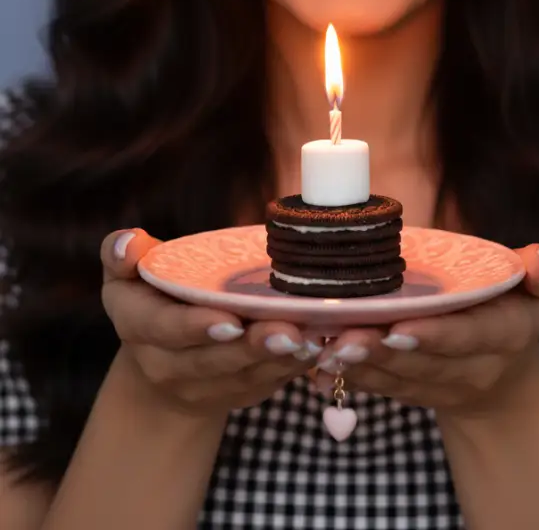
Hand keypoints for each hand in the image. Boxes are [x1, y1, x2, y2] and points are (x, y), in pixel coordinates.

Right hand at [101, 228, 322, 419]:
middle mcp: (164, 366)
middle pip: (211, 361)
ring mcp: (200, 388)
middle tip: (287, 330)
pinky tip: (314, 349)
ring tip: (310, 339)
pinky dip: (289, 370)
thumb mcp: (125, 273)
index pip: (164, 330)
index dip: (197, 328)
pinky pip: (262, 387)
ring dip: (278, 361)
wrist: (158, 360)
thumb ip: (122, 253)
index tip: (231, 320)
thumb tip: (129, 244)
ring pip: (242, 378)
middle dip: (251, 348)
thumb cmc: (147, 296)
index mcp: (137, 327)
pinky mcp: (233, 396)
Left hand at [314, 244, 538, 419]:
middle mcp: (470, 368)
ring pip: (394, 377)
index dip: (436, 335)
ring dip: (359, 364)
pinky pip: (378, 387)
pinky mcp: (409, 392)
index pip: (470, 337)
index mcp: (504, 336)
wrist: (503, 379)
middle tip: (345, 337)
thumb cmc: (516, 312)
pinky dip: (347, 375)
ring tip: (326, 345)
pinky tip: (318, 360)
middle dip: (382, 350)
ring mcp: (437, 385)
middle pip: (422, 362)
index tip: (400, 328)